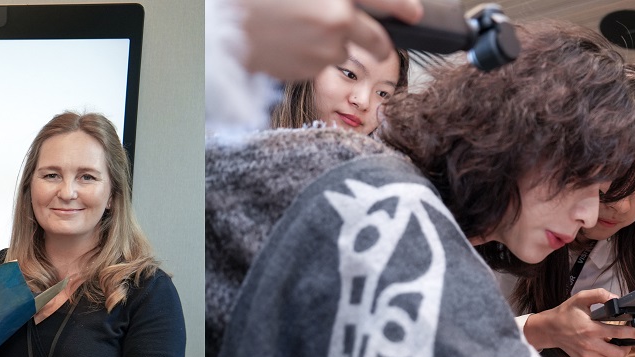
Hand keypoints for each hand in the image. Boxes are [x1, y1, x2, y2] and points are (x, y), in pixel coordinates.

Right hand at [238, 0, 419, 80]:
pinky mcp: (307, 72)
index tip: (415, 14)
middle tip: (379, 43)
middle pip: (376, 39)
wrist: (219, 28)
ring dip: (332, 45)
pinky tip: (287, 44)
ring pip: (342, 52)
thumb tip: (346, 10)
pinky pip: (318, 65)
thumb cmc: (255, 1)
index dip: (403, 7)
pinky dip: (309, 57)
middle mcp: (336, 21)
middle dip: (380, 42)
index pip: (385, 1)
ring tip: (301, 33)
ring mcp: (323, 50)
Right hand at [523, 289, 634, 356]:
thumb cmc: (565, 314)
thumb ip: (600, 295)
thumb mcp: (581, 298)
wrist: (549, 329)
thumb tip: (616, 299)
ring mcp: (586, 355)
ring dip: (618, 352)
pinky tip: (604, 348)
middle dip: (628, 346)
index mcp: (591, 329)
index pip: (619, 333)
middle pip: (619, 353)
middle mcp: (589, 344)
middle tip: (628, 339)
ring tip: (615, 343)